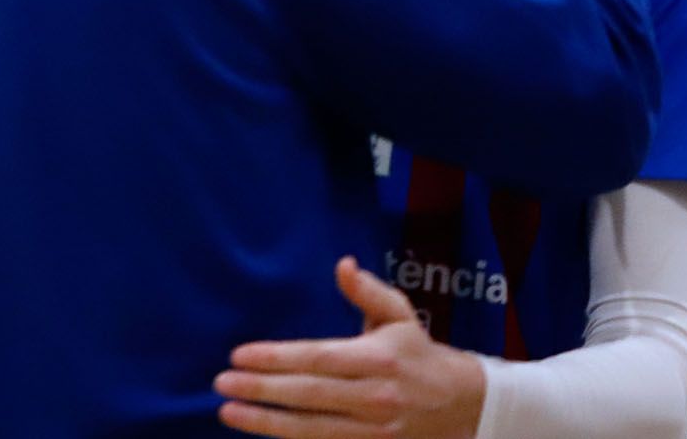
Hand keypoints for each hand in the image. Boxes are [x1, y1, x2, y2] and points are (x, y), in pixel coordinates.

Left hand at [216, 257, 485, 438]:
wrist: (464, 405)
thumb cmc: (419, 353)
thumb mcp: (400, 315)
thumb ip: (368, 291)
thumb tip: (342, 264)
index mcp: (378, 359)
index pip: (318, 358)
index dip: (277, 358)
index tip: (240, 354)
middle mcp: (373, 397)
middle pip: (309, 395)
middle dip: (262, 390)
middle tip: (221, 382)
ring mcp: (373, 430)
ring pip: (311, 429)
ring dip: (266, 422)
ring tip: (229, 411)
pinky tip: (262, 430)